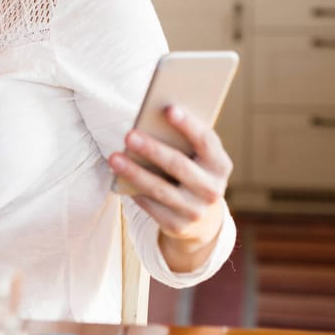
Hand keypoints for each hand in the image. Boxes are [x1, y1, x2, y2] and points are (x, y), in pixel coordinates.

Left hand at [107, 105, 232, 271]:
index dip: (188, 125)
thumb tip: (149, 120)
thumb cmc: (191, 172)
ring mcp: (196, 210)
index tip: (168, 108)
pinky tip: (119, 179)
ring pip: (161, 189)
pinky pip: (151, 207)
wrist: (201, 218)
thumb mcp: (196, 158)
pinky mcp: (178, 226)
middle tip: (129, 135)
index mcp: (220, 165)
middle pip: (179, 165)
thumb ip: (182, 141)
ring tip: (114, 157)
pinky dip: (135, 191)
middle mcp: (213, 189)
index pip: (206, 141)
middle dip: (152, 149)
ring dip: (135, 172)